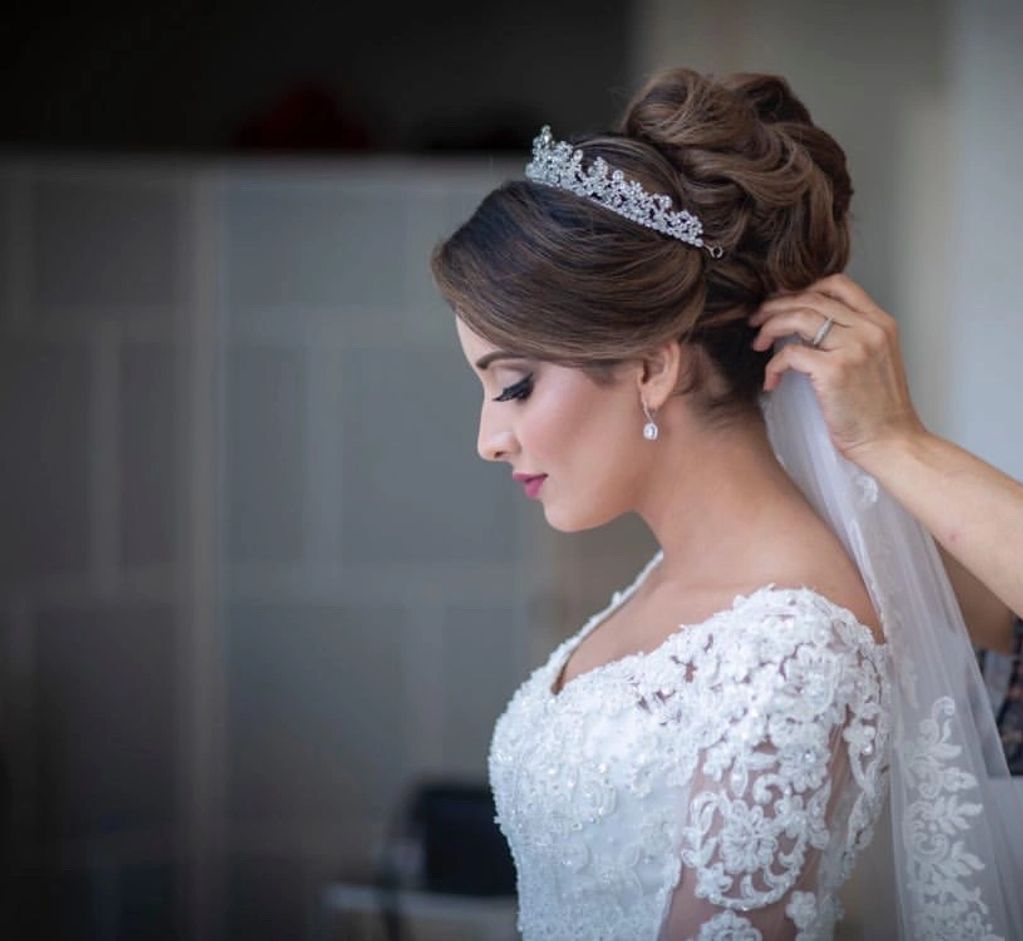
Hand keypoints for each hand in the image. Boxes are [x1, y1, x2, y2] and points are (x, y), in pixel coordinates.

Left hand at [748, 273, 926, 460]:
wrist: (892, 443)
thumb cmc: (879, 412)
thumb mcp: (875, 362)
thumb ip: (851, 338)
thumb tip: (808, 328)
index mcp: (880, 324)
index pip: (839, 284)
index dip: (803, 287)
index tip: (781, 300)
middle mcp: (869, 329)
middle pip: (812, 298)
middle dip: (776, 305)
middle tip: (757, 319)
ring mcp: (853, 348)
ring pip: (798, 317)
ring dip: (770, 326)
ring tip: (758, 342)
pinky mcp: (834, 370)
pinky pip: (790, 354)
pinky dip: (773, 366)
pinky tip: (771, 380)